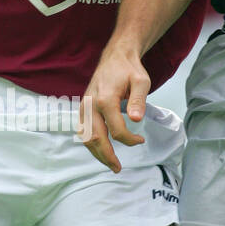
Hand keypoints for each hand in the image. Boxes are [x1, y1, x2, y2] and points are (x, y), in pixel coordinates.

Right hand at [79, 44, 150, 172]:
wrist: (115, 57)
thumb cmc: (129, 69)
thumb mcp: (141, 81)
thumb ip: (139, 100)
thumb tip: (136, 119)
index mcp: (105, 99)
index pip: (116, 130)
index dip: (129, 140)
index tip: (140, 141)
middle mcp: (91, 104)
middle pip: (96, 138)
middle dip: (107, 156)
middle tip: (118, 168)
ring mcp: (84, 106)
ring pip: (86, 137)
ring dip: (96, 153)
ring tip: (109, 164)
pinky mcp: (83, 107)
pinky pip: (83, 130)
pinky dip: (90, 143)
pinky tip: (100, 150)